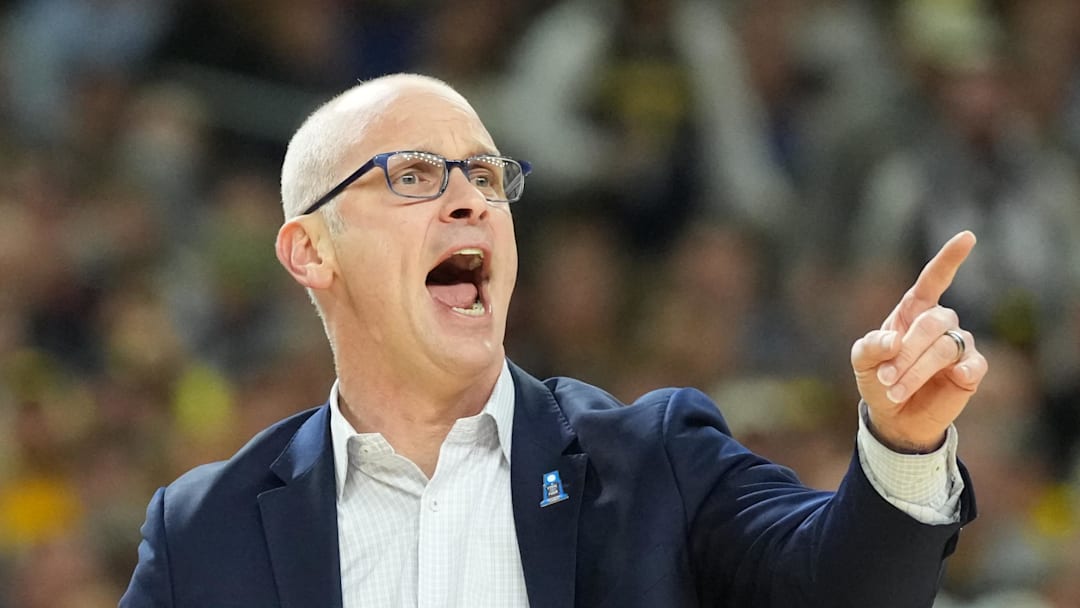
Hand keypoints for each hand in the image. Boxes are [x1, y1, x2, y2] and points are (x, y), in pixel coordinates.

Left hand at [850, 231, 988, 452]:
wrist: (894, 416)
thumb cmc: (878, 380)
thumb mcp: (863, 362)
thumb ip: (870, 346)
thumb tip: (893, 341)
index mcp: (913, 312)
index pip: (934, 279)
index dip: (949, 259)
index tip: (968, 237)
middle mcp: (939, 323)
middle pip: (932, 323)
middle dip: (906, 352)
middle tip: (886, 378)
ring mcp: (958, 345)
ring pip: (946, 347)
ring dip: (917, 370)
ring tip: (894, 389)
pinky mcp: (971, 371)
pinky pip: (973, 364)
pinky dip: (963, 371)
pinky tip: (955, 379)